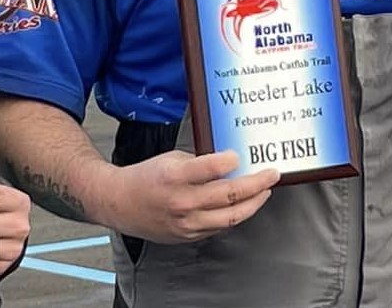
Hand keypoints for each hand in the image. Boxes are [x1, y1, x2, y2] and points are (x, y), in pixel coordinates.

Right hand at [104, 150, 278, 243]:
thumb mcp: (170, 159)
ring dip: (253, 203)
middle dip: (256, 184)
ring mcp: (187, 222)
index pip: (209, 168)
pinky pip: (220, 227)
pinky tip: (243, 206)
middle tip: (271, 175)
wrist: (121, 203)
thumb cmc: (145, 178)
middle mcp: (182, 201)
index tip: (239, 155)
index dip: (229, 161)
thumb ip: (199, 163)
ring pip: (231, 217)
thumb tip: (228, 163)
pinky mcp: (189, 235)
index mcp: (174, 176)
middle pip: (229, 195)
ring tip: (264, 191)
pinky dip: (236, 215)